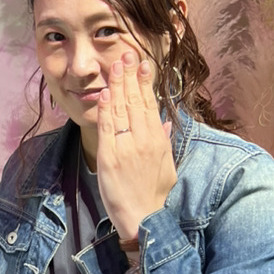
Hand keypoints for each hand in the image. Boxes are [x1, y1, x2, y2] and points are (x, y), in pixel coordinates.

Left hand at [96, 51, 176, 242]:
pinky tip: (106, 93)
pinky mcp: (110, 157)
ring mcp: (126, 147)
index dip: (145, 83)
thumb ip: (164, 142)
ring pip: (122, 110)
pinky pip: (108, 128)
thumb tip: (164, 122)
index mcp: (157, 141)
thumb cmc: (154, 195)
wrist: (142, 219)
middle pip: (136, 101)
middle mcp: (144, 140)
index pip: (150, 104)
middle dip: (130, 76)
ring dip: (118, 85)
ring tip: (115, 64)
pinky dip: (107, 109)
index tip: (142, 64)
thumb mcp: (166, 167)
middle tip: (126, 54)